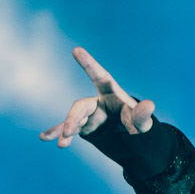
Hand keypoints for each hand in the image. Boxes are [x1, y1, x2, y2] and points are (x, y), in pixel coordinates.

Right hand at [39, 47, 154, 147]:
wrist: (132, 138)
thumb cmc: (138, 124)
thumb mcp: (143, 123)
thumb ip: (143, 115)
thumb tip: (150, 105)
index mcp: (112, 93)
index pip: (100, 77)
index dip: (89, 64)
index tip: (76, 49)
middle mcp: (97, 102)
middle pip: (81, 105)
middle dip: (73, 118)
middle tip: (69, 132)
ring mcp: (89, 114)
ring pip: (73, 118)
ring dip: (65, 129)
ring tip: (62, 144)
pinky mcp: (83, 126)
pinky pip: (67, 129)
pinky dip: (57, 132)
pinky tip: (45, 137)